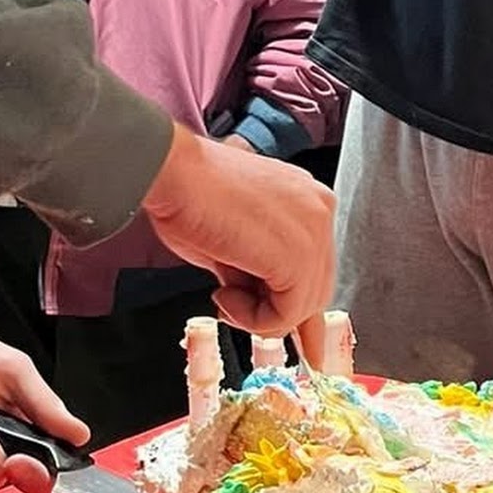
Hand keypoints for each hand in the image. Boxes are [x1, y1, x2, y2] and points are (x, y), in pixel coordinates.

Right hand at [143, 126, 333, 357]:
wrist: (173, 173)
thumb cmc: (190, 194)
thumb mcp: (237, 236)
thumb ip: (259, 267)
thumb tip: (260, 300)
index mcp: (307, 199)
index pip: (312, 266)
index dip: (277, 294)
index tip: (244, 301)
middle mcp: (319, 210)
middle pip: (313, 289)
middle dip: (269, 307)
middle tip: (229, 302)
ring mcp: (314, 233)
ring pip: (303, 307)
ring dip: (257, 316)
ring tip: (223, 295)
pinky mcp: (298, 259)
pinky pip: (286, 316)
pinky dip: (252, 320)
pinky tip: (225, 295)